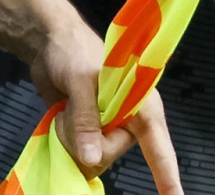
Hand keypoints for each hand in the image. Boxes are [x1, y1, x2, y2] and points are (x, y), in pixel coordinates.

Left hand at [29, 4, 181, 192]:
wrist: (47, 41)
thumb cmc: (73, 50)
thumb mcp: (81, 79)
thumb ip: (86, 119)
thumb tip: (92, 158)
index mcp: (140, 102)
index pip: (158, 144)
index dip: (168, 174)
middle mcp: (127, 119)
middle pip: (112, 153)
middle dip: (88, 141)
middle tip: (72, 113)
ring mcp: (106, 127)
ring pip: (93, 157)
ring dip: (72, 140)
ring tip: (65, 112)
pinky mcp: (87, 132)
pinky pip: (78, 153)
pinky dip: (66, 141)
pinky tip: (61, 120)